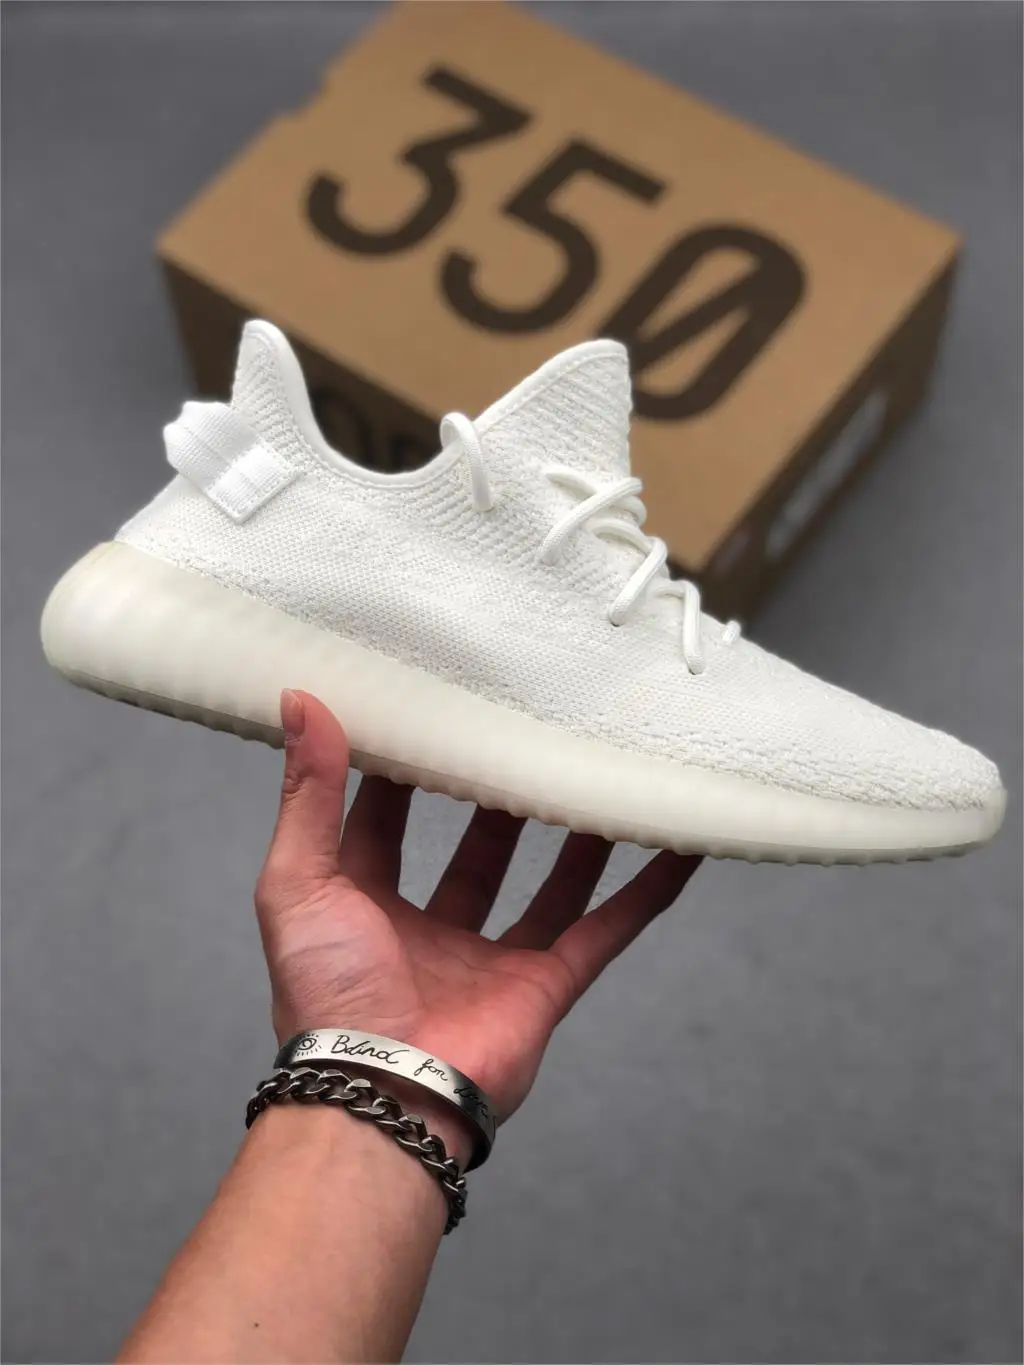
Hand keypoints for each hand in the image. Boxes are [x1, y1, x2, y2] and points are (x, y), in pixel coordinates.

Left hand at [254, 690, 700, 1160]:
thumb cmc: (328, 994)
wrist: (382, 1095)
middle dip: (495, 800)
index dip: (403, 770)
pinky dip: (644, 893)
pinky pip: (605, 931)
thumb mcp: (298, 880)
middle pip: (476, 852)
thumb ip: (307, 794)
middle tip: (521, 738)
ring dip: (573, 837)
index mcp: (365, 906)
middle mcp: (430, 933)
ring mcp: (492, 961)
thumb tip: (300, 699)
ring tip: (595, 779)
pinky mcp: (545, 986)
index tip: (427, 714)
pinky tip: (676, 850)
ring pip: (546, 886)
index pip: (385, 821)